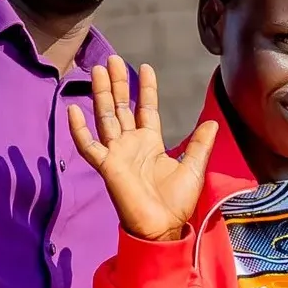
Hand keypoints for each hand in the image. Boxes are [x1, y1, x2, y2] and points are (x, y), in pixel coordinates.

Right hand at [68, 58, 218, 240]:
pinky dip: (80, 130)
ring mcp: (117, 154)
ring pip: (105, 118)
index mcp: (150, 143)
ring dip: (101, 95)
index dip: (145, 89)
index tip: (145, 67)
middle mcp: (131, 145)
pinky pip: (89, 146)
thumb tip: (213, 122)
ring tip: (97, 71)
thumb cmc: (176, 203)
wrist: (163, 227)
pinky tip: (74, 109)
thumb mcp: (194, 168)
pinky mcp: (107, 167)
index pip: (146, 109)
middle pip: (121, 107)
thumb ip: (200, 145)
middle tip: (111, 60)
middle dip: (117, 84)